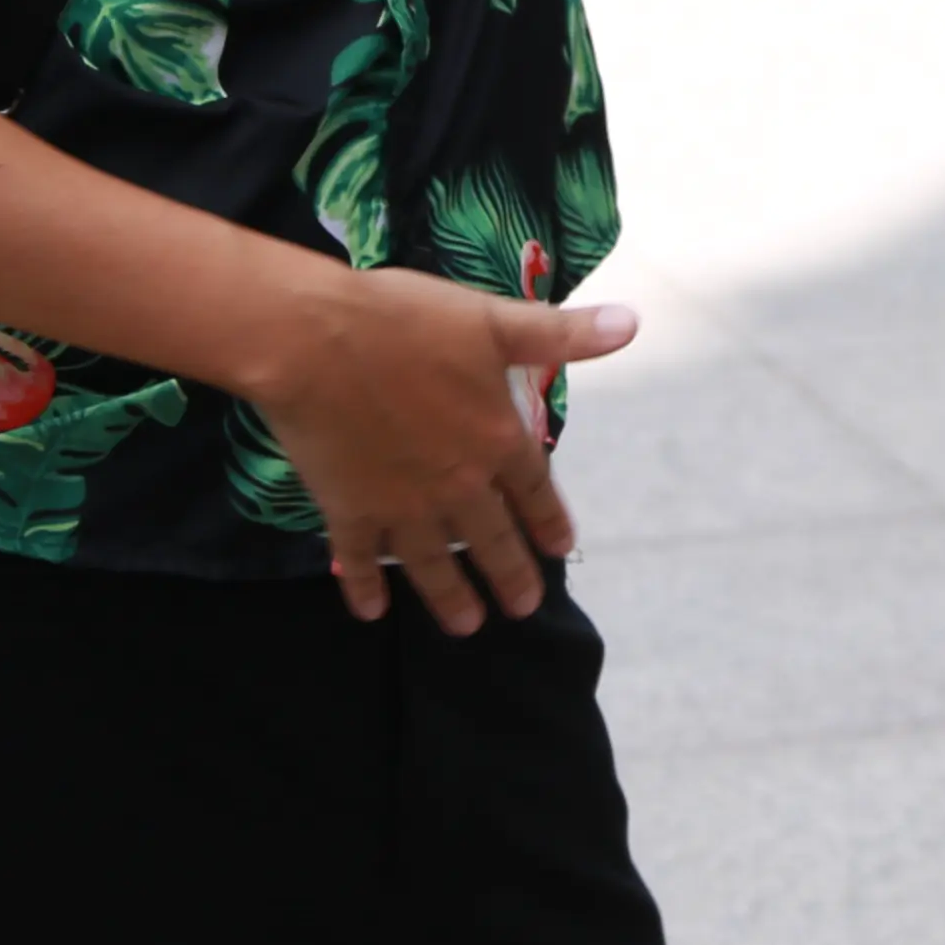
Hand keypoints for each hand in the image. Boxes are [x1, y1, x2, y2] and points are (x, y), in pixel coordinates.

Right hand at [248, 263, 636, 631]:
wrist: (312, 341)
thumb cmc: (404, 321)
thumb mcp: (491, 318)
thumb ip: (560, 332)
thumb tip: (631, 325)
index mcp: (495, 437)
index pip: (534, 490)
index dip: (549, 520)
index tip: (561, 551)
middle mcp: (456, 482)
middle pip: (491, 539)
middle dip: (510, 575)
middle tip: (523, 608)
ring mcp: (401, 503)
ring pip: (433, 563)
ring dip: (451, 596)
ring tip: (467, 625)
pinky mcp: (348, 510)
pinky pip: (361, 560)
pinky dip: (366, 586)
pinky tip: (372, 611)